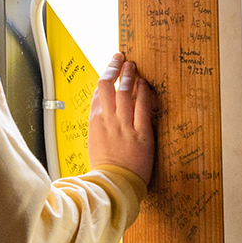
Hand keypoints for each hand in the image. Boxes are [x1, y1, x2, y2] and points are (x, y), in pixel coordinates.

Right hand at [88, 53, 156, 186]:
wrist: (113, 184)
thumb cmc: (105, 167)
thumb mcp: (95, 142)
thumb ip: (99, 125)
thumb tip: (104, 112)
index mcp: (95, 122)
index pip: (98, 92)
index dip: (105, 77)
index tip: (111, 69)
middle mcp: (107, 120)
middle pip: (107, 85)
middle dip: (113, 68)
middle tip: (121, 58)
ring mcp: (124, 126)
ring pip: (124, 92)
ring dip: (129, 75)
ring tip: (134, 66)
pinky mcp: (141, 134)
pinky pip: (142, 107)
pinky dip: (144, 93)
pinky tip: (146, 85)